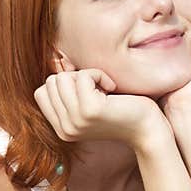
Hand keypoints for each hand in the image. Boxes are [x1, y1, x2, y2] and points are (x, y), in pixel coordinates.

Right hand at [34, 68, 166, 146]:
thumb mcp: (89, 104)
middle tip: (100, 91)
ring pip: (63, 77)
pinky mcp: (89, 110)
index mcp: (62, 129)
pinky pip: (82, 76)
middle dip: (76, 78)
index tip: (89, 92)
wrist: (148, 129)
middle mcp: (65, 128)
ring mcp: (75, 121)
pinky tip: (113, 88)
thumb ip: (69, 93)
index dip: (65, 84)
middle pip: (51, 82)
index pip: (41, 92)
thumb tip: (55, 60)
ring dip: (87, 76)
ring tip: (105, 90)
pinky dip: (99, 75)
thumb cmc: (122, 110)